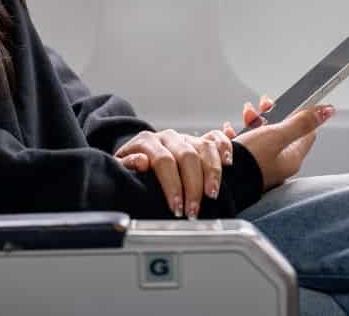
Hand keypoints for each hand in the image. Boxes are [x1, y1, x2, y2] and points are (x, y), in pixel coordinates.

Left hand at [114, 128, 233, 217]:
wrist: (137, 156)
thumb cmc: (130, 168)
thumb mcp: (120, 168)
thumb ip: (127, 164)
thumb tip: (141, 162)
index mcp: (147, 141)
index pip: (164, 161)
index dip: (172, 185)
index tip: (176, 207)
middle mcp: (168, 137)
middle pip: (187, 156)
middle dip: (193, 187)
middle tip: (193, 211)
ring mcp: (186, 138)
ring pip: (205, 148)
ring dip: (212, 173)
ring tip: (212, 195)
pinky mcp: (199, 140)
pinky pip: (216, 138)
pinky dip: (225, 148)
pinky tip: (229, 164)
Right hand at [227, 100, 330, 191]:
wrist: (224, 182)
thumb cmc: (250, 161)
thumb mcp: (277, 135)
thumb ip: (301, 122)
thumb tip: (327, 111)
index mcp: (292, 158)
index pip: (306, 132)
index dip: (298, 114)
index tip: (286, 103)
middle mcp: (279, 163)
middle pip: (282, 131)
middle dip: (270, 115)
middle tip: (261, 106)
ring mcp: (263, 165)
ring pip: (262, 136)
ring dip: (254, 122)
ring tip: (246, 116)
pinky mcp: (247, 166)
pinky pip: (246, 145)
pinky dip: (240, 135)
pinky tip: (232, 131)